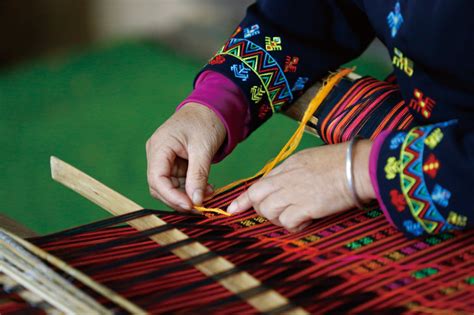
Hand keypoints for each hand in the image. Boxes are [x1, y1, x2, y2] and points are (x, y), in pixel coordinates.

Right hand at [146, 103, 225, 210]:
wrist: (212, 108)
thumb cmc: (206, 122)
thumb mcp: (203, 149)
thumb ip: (198, 176)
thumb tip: (196, 201)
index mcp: (159, 146)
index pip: (157, 179)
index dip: (172, 196)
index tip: (190, 206)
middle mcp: (157, 154)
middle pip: (160, 186)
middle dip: (180, 198)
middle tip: (201, 206)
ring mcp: (164, 159)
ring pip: (170, 187)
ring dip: (188, 195)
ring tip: (208, 194)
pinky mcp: (174, 163)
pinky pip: (178, 182)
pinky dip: (191, 188)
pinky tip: (206, 189)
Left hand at [227, 140, 374, 231]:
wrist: (358, 166)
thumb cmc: (341, 162)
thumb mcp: (309, 159)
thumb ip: (293, 171)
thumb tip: (284, 184)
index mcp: (287, 166)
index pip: (257, 183)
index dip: (243, 199)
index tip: (232, 209)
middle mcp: (285, 178)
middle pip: (257, 198)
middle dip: (260, 210)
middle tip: (278, 214)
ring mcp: (294, 192)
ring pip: (268, 211)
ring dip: (280, 219)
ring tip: (298, 216)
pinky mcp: (306, 206)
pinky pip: (287, 222)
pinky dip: (294, 226)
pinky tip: (307, 221)